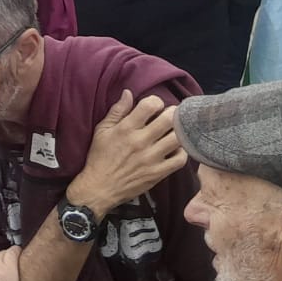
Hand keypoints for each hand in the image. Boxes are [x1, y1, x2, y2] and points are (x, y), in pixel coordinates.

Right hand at [69, 90, 184, 214]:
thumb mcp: (102, 130)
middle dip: (172, 113)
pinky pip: (179, 160)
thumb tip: (129, 92)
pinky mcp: (158, 173)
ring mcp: (151, 158)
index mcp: (126, 128)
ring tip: (175, 131)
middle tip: (171, 115)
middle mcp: (140, 141)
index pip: (150, 105)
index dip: (156, 101)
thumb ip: (117, 111)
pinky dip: (182, 152)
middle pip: (168, 119)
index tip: (155, 106)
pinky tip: (176, 149)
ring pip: (177, 138)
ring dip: (178, 131)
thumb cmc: (100, 157)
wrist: (100, 187)